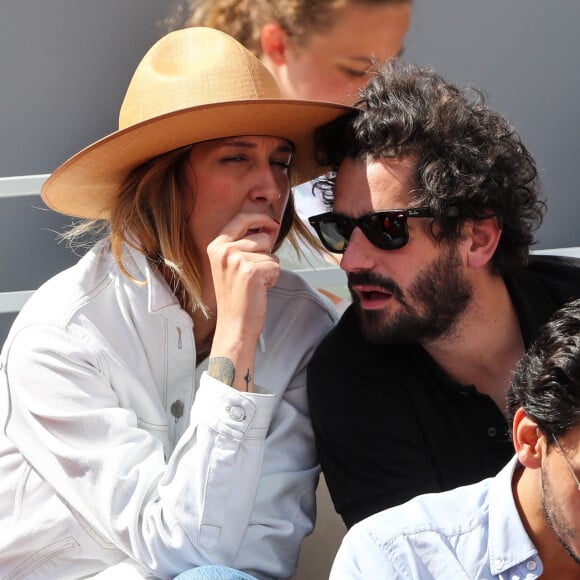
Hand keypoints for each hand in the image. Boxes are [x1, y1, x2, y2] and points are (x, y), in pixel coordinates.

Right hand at [206, 212, 280, 390]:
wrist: (234, 325)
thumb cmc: (236, 298)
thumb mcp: (231, 265)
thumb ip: (244, 244)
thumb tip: (269, 226)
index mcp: (216, 246)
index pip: (241, 218)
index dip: (259, 218)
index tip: (270, 222)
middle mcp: (224, 250)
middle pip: (261, 237)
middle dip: (266, 253)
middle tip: (255, 272)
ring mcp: (236, 259)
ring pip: (270, 253)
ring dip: (269, 268)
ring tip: (255, 283)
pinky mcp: (251, 270)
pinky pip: (275, 266)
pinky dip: (272, 279)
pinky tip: (259, 289)